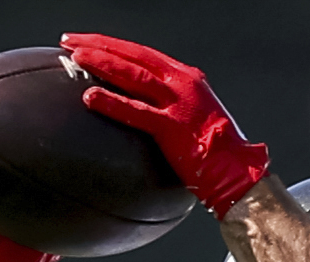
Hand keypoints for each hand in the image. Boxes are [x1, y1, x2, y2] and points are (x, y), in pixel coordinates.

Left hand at [59, 32, 269, 216]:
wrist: (239, 172)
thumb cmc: (215, 153)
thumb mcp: (191, 118)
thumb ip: (168, 107)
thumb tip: (141, 109)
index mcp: (185, 78)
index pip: (142, 53)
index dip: (112, 45)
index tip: (87, 41)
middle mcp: (182, 83)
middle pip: (133, 55)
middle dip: (99, 44)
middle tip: (70, 40)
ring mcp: (178, 104)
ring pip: (133, 74)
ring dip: (102, 62)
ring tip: (75, 57)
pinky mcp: (173, 128)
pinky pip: (137, 112)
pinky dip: (112, 103)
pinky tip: (89, 97)